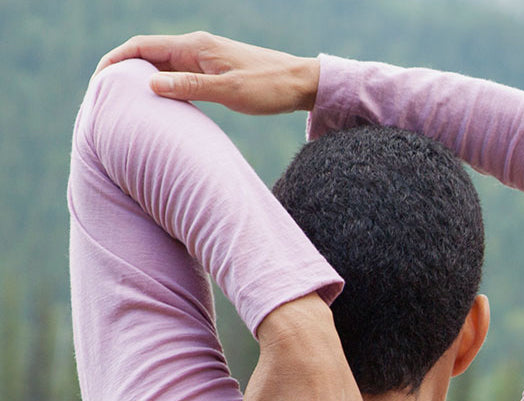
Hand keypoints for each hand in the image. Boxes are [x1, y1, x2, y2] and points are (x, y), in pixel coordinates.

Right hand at [95, 31, 318, 114]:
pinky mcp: (213, 72)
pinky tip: (156, 106)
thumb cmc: (269, 87)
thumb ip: (190, 87)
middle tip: (102, 97)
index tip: (97, 80)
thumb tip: (150, 85)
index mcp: (195, 46)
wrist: (301, 84)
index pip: (143, 46)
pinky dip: (162, 88)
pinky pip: (178, 77)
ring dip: (142, 82)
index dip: (115, 60)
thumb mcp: (229, 91)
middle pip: (147, 56)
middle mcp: (196, 48)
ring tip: (122, 104)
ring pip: (162, 68)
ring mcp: (204, 59)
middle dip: (123, 72)